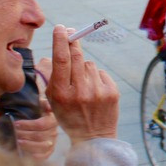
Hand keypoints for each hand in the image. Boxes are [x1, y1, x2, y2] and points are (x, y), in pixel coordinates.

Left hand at [13, 99, 57, 159]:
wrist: (40, 127)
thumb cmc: (38, 116)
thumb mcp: (41, 108)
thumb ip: (44, 104)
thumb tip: (45, 104)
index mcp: (53, 121)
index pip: (41, 124)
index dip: (28, 125)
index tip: (16, 123)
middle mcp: (54, 133)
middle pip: (39, 136)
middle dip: (25, 134)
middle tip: (14, 133)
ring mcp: (52, 143)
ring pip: (42, 146)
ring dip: (28, 144)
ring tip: (18, 141)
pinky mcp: (49, 152)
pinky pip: (44, 156)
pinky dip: (35, 155)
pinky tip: (26, 152)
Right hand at [46, 25, 119, 142]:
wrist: (93, 137)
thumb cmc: (70, 116)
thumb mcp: (54, 101)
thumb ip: (55, 77)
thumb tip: (62, 48)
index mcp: (61, 94)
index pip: (61, 60)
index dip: (61, 41)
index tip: (61, 28)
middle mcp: (79, 91)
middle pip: (77, 57)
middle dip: (73, 43)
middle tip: (71, 33)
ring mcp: (97, 91)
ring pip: (89, 64)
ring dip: (84, 69)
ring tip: (83, 86)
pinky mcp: (111, 92)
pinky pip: (101, 73)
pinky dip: (96, 78)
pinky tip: (94, 91)